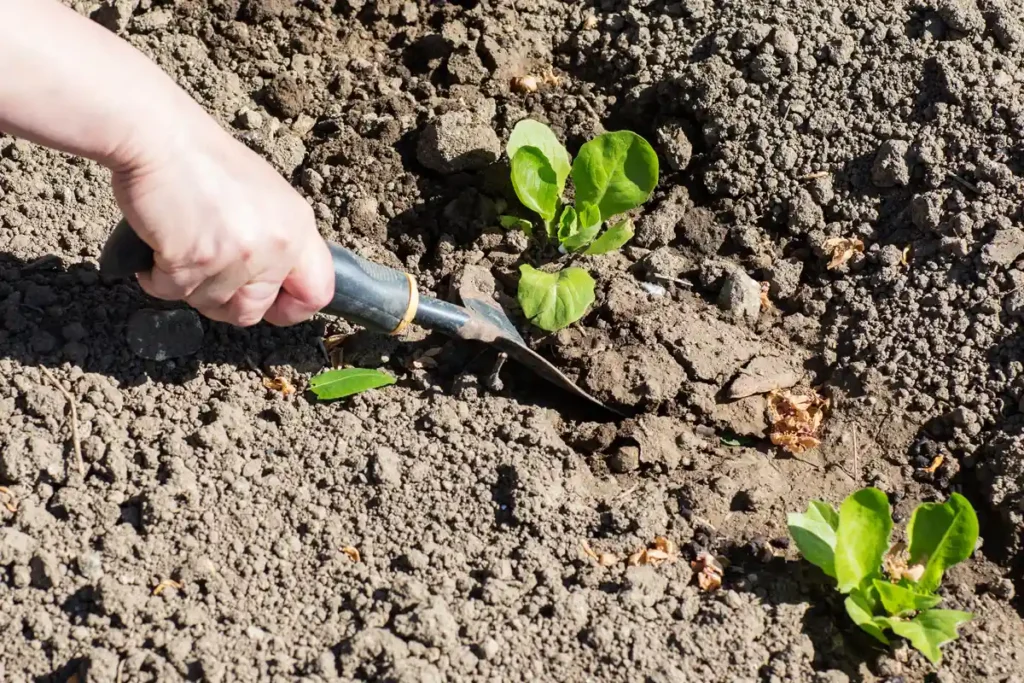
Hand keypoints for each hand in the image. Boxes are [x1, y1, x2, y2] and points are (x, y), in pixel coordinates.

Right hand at [111, 125, 333, 326]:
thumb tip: (271, 282)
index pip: (316, 292)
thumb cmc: (204, 161)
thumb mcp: (266, 196)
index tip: (267, 305)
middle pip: (252, 310)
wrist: (159, 136)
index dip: (289, 308)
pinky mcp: (195, 261)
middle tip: (202, 274)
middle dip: (223, 302)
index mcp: (297, 228)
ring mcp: (237, 256)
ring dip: (186, 284)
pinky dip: (157, 277)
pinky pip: (173, 292)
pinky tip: (157, 246)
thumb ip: (276, 239)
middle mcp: (276, 246)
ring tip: (178, 245)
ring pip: (209, 304)